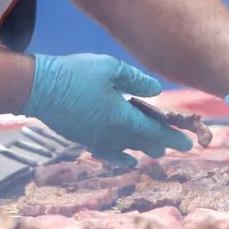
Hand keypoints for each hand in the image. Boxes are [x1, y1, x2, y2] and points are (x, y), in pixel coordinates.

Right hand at [23, 53, 193, 166]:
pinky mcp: (82, 140)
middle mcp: (111, 134)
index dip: (173, 137)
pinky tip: (126, 160)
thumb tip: (156, 92)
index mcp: (121, 117)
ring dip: (143, 150)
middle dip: (162, 143)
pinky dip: (121, 157)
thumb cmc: (76, 74)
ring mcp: (96, 140)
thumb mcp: (111, 68)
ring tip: (155, 152)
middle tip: (178, 146)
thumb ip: (136, 81)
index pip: (154, 131)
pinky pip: (108, 154)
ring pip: (127, 150)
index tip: (188, 143)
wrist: (39, 89)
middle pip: (143, 142)